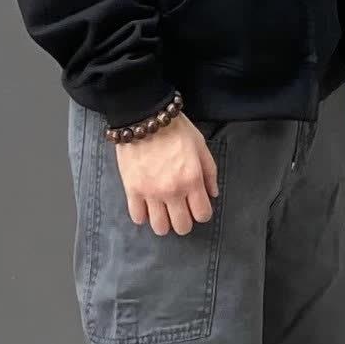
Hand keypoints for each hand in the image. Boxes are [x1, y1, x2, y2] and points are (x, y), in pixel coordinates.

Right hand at [114, 116, 219, 234]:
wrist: (143, 116)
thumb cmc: (175, 128)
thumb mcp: (200, 145)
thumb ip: (209, 172)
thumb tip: (212, 194)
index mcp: (192, 179)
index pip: (202, 214)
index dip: (202, 212)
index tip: (197, 205)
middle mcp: (173, 190)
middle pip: (182, 226)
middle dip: (184, 221)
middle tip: (180, 210)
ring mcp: (151, 192)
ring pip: (160, 227)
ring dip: (163, 222)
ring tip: (162, 211)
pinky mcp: (132, 190)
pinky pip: (137, 217)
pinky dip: (143, 215)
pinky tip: (146, 206)